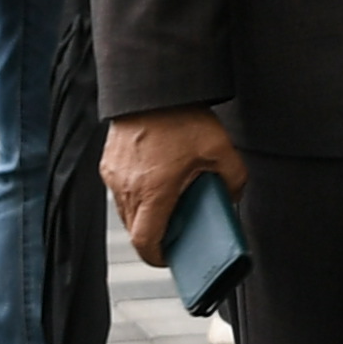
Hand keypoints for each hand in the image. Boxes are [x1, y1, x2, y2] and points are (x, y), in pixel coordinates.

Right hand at [102, 104, 243, 265]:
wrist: (152, 86)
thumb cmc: (181, 116)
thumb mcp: (221, 150)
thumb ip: (234, 180)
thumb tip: (232, 197)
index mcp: (154, 191)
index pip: (147, 242)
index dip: (159, 257)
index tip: (171, 257)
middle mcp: (129, 188)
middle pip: (136, 231)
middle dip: (156, 237)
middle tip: (177, 232)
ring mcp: (115, 176)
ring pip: (127, 213)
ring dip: (146, 216)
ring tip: (169, 205)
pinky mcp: (108, 164)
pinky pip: (120, 193)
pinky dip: (137, 196)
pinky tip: (157, 183)